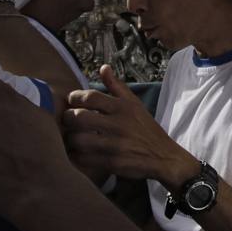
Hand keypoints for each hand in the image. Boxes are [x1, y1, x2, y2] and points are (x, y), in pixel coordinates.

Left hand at [64, 65, 197, 189]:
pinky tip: (78, 152)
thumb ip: (117, 86)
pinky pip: (84, 158)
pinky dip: (76, 155)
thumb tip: (103, 67)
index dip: (75, 97)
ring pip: (78, 139)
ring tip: (72, 137)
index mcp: (123, 107)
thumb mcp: (135, 104)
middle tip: (68, 120)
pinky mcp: (112, 163)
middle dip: (67, 118)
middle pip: (79, 117)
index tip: (72, 101)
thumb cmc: (146, 128)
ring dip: (70, 138)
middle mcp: (119, 124)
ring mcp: (115, 145)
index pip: (90, 97)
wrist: (164, 156)